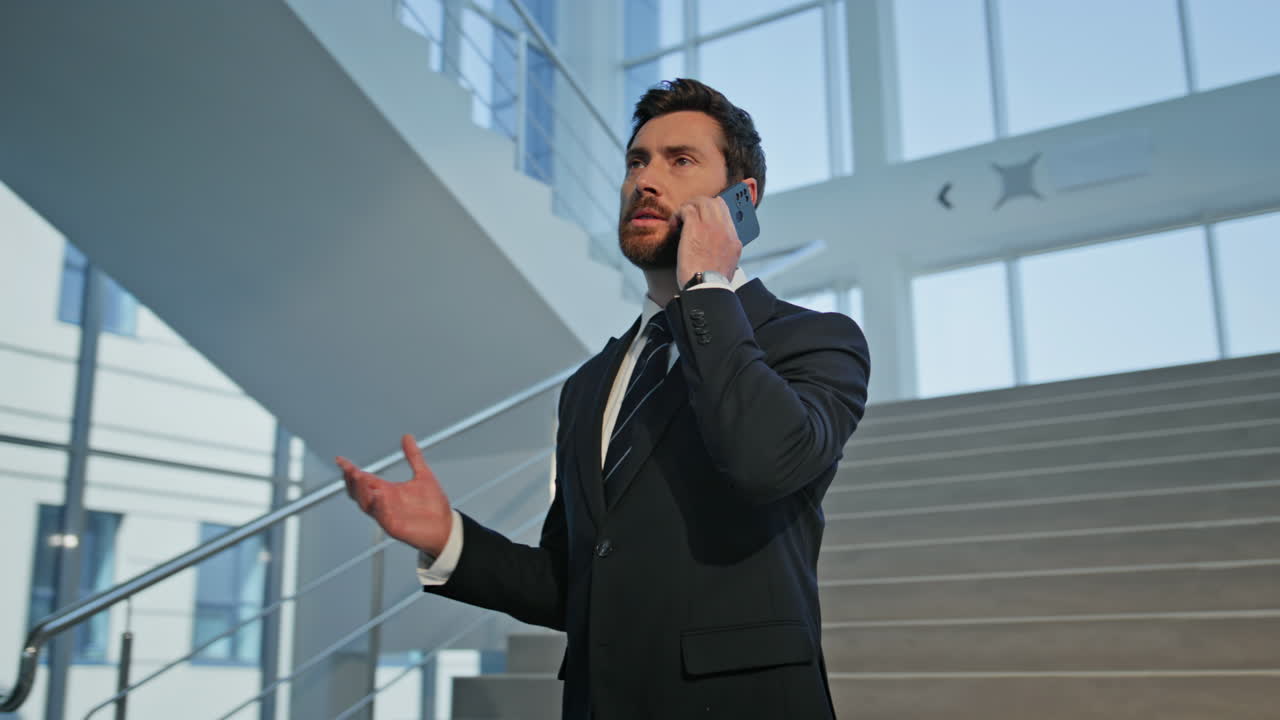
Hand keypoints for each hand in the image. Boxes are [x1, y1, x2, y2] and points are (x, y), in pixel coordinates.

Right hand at [337, 434, 453, 556]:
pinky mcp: (394, 527)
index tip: (340, 460)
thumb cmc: (433, 505)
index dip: (351, 470)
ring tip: (361, 478)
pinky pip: (382, 517)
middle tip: (351, 470)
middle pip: (358, 493)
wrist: (446, 527)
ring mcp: (387, 515)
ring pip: (366, 505)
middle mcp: (384, 503)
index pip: (364, 479)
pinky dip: (379, 506)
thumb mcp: (424, 475)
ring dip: (362, 492)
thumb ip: (414, 456)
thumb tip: (408, 437)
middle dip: (352, 481)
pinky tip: (379, 496)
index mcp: (388, 491)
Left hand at [673, 195, 741, 288]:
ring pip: (701, 202)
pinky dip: (678, 214)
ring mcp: (710, 226)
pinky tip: (674, 224)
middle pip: (715, 202)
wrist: (706, 286)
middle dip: (701, 204)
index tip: (704, 216)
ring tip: (681, 218)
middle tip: (690, 213)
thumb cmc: (711, 282)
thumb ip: (724, 253)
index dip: (713, 211)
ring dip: (689, 207)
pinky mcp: (695, 227)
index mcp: (734, 240)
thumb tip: (716, 249)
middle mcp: (724, 229)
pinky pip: (687, 209)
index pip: (727, 214)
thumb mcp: (727, 266)